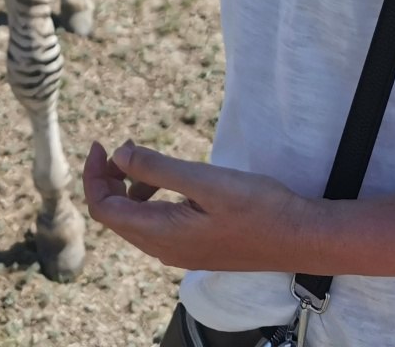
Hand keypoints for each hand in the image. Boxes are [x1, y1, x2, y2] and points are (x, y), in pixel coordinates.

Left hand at [82, 139, 319, 271]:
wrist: (300, 237)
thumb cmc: (259, 207)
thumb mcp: (206, 181)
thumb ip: (159, 168)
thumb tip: (118, 155)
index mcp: (162, 236)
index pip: (105, 210)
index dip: (95, 176)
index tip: (102, 143)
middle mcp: (165, 250)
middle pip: (115, 216)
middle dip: (108, 179)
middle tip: (121, 146)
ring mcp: (180, 252)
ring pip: (135, 220)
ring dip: (129, 188)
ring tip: (145, 159)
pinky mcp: (194, 246)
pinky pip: (156, 224)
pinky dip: (150, 198)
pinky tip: (170, 181)